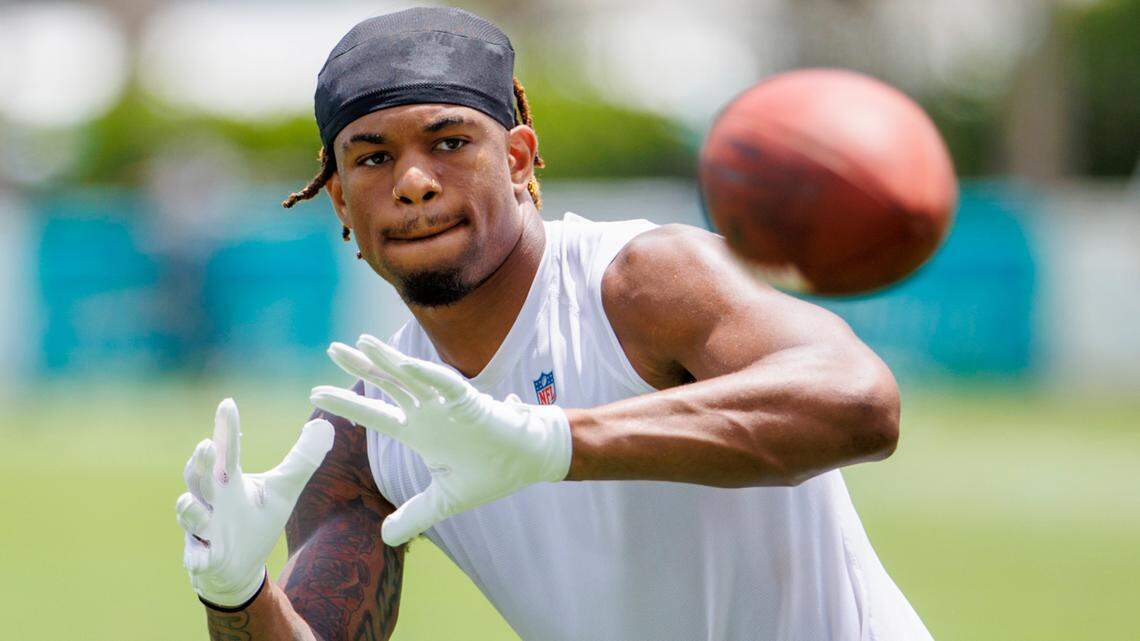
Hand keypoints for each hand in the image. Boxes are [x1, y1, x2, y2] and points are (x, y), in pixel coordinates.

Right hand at [175, 398, 334, 606]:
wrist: (234, 567)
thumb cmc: (256, 520)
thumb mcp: (284, 489)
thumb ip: (302, 459)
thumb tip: (325, 425)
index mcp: (229, 481)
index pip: (227, 451)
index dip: (226, 428)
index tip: (228, 403)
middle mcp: (211, 501)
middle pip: (200, 478)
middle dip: (201, 464)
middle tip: (206, 446)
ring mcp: (202, 529)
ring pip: (191, 515)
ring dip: (192, 511)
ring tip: (195, 506)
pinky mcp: (201, 558)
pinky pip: (195, 557)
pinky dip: (196, 557)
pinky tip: (200, 560)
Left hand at [310, 335, 571, 546]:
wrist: (530, 461)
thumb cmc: (490, 473)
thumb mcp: (445, 500)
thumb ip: (415, 514)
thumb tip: (384, 537)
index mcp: (418, 432)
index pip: (374, 414)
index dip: (346, 403)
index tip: (315, 394)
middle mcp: (427, 413)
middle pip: (387, 385)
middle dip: (360, 366)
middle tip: (332, 349)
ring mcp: (447, 405)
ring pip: (412, 377)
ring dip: (388, 360)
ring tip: (361, 342)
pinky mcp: (472, 403)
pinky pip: (447, 385)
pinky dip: (428, 374)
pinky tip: (406, 364)